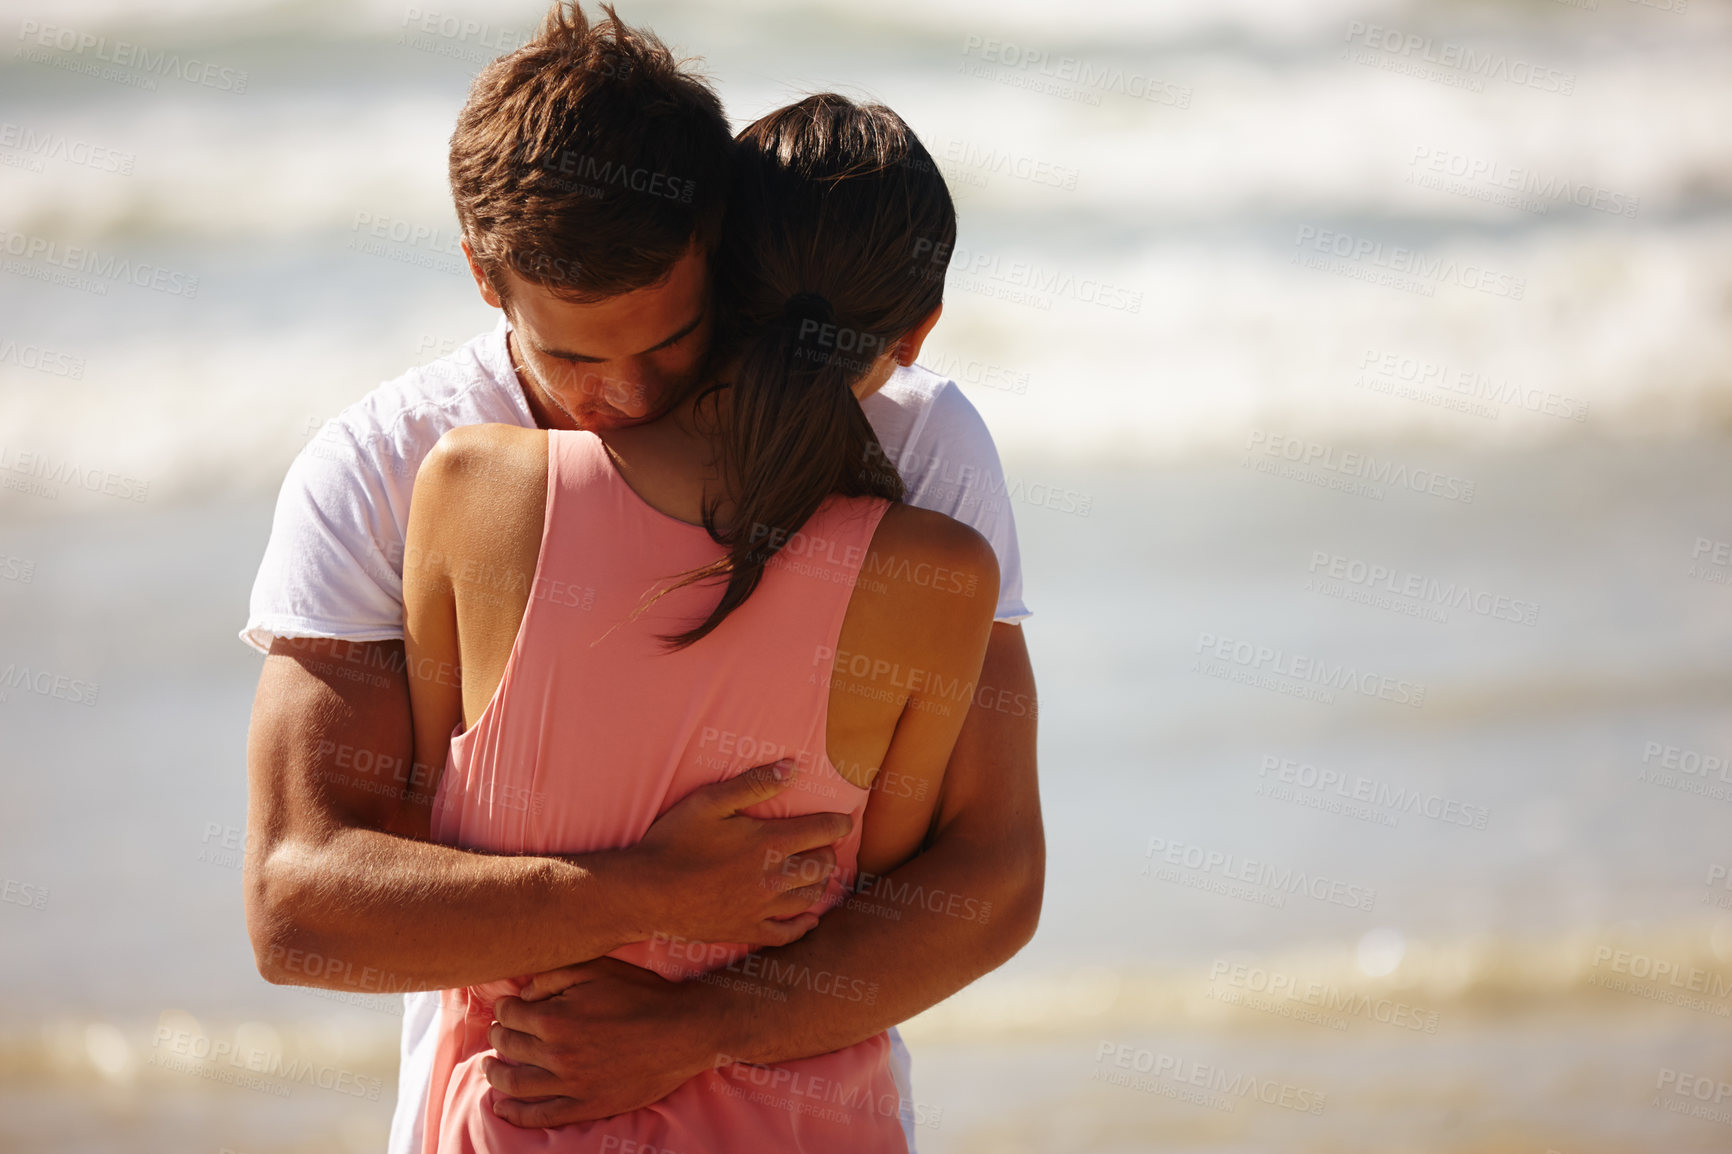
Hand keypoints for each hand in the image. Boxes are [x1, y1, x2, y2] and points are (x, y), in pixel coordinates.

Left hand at [484, 957, 724, 1125]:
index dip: (504, 1007)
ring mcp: (571, 1084)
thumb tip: (524, 994)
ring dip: (496, 1073)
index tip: (507, 1007)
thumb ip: (555, 976)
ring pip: (516, 1083)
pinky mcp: (586, 1106)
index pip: (509, 1013)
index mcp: (555, 1018)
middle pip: (509, 1045)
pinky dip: (515, 1114)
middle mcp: (556, 1053)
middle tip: (499, 1032)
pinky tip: (502, 1107)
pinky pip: (540, 1116)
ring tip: (491, 1067)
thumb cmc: (642, 994)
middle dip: (499, 1035)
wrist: (682, 1031)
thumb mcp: (599, 967)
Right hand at [626, 759, 851, 946]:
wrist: (646, 892)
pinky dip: (804, 926)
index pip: (823, 831)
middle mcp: (774, 878)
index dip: (839, 823)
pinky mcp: (747, 930)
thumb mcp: (710, 802)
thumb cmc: (674, 841)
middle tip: (822, 844)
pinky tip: (809, 919)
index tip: (844, 820)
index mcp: (769, 843)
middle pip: (822, 865)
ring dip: (819, 883)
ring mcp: (762, 908)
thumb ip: (754, 783)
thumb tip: (793, 767)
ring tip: (816, 872)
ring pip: (811, 897)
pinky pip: (787, 933)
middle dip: (828, 851)